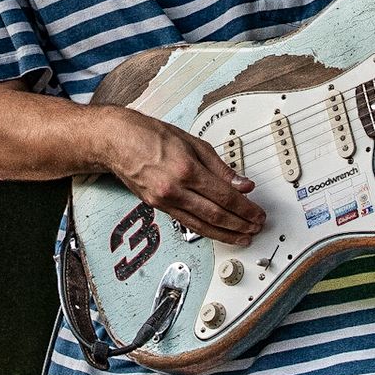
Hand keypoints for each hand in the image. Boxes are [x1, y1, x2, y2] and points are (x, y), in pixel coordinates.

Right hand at [99, 106, 266, 245]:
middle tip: (255, 228)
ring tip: (242, 238)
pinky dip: (206, 230)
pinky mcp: (157, 207)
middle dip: (240, 225)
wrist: (117, 141)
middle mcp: (174, 189)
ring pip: (201, 225)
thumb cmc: (151, 136)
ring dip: (225, 234)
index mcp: (186, 169)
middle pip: (216, 215)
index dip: (246, 208)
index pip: (225, 196)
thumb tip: (242, 184)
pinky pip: (187, 223)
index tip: (257, 213)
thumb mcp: (193, 143)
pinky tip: (217, 233)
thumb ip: (220, 167)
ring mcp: (164, 201)